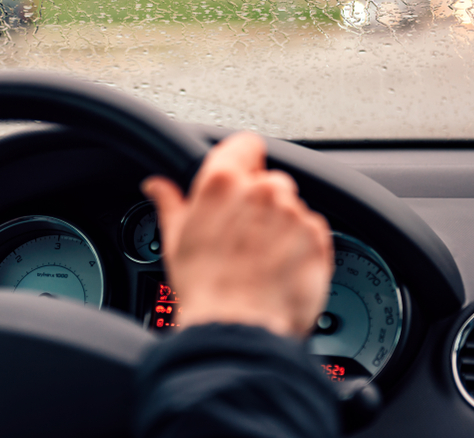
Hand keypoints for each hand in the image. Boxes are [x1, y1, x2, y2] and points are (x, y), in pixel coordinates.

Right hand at [142, 132, 333, 338]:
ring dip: (280, 226)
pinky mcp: (317, 238)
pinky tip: (279, 269)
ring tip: (260, 259)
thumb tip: (157, 186)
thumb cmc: (204, 289)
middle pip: (268, 180)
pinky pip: (311, 231)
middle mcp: (262, 191)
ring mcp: (293, 213)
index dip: (242, 160)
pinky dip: (300, 246)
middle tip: (242, 236)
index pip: (245, 144)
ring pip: (290, 207)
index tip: (239, 177)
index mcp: (224, 183)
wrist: (237, 329)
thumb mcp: (176, 241)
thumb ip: (170, 204)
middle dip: (259, 203)